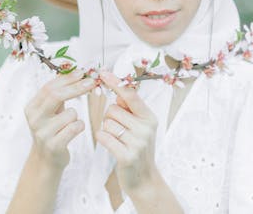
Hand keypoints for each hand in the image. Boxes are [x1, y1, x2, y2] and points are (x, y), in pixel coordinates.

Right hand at [24, 69, 95, 169]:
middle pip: (56, 95)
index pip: (49, 87)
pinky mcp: (53, 145)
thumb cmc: (52, 130)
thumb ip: (59, 93)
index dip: (67, 79)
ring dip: (77, 116)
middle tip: (92, 82)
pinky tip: (74, 131)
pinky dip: (79, 126)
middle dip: (77, 87)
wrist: (46, 160)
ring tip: (71, 124)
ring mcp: (42, 133)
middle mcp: (34, 119)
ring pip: (70, 113)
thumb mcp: (50, 111)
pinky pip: (75, 128)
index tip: (82, 73)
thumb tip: (76, 72)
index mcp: (32, 107)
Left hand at [96, 71, 159, 194]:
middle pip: (112, 110)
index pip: (130, 95)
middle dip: (109, 118)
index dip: (116, 83)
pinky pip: (103, 137)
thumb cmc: (137, 148)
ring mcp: (138, 142)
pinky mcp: (127, 155)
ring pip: (106, 123)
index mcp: (149, 117)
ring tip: (118, 140)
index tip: (103, 72)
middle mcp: (146, 128)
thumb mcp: (139, 126)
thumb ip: (130, 109)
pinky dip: (103, 139)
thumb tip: (118, 91)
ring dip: (106, 130)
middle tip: (119, 131)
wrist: (143, 179)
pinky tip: (111, 146)